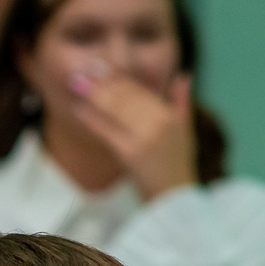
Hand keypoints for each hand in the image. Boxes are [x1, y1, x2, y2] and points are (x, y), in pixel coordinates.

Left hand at [66, 68, 196, 200]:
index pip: (142, 91)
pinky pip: (107, 131)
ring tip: (78, 83)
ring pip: (117, 109)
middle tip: (84, 71)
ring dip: (95, 94)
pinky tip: (78, 109)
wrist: (174, 197)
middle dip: (104, 83)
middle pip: (127, 97)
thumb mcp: (185, 130)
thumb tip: (183, 76)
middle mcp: (160, 122)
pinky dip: (92, 118)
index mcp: (170, 115)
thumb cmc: (177, 165)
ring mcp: (145, 137)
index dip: (121, 79)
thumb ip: (181, 102)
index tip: (103, 69)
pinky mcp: (130, 153)